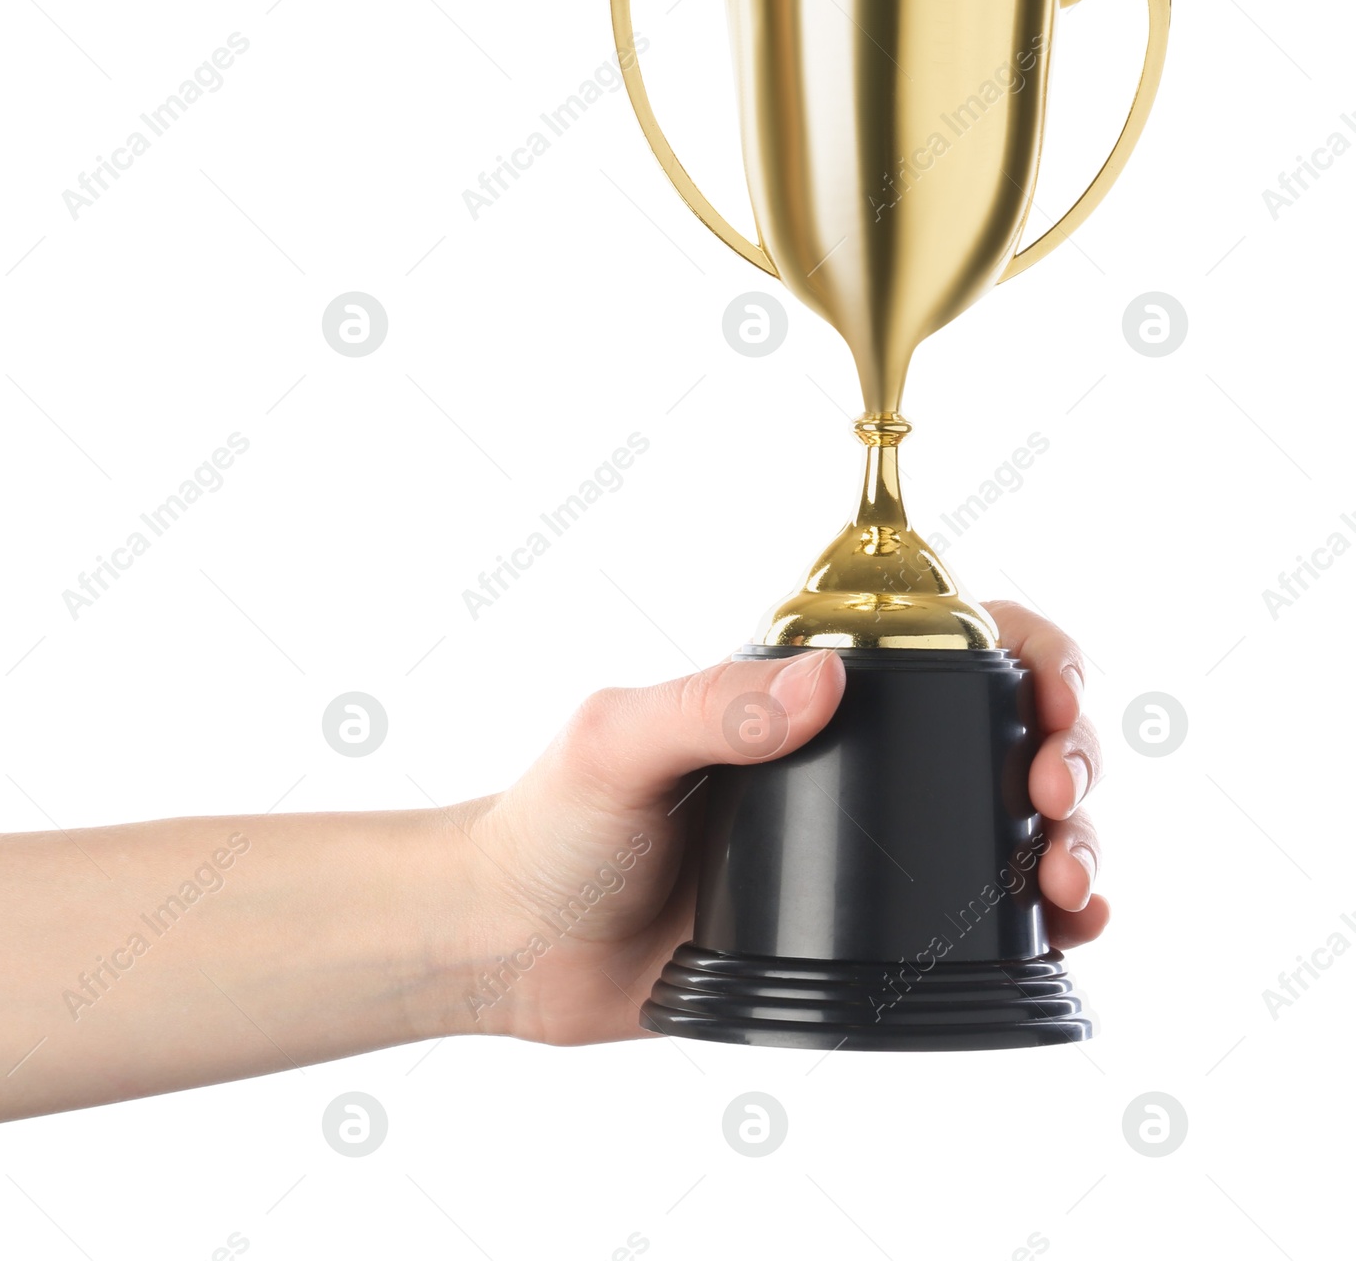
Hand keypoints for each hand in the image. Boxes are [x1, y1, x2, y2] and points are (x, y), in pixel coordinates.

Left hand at [458, 603, 1105, 1045]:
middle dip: (1066, 754)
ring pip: (1006, 824)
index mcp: (799, 696)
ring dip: (1072, 840)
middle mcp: (847, 760)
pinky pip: (974, 915)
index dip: (1029, 655)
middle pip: (1002, 732)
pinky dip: (1041, 918)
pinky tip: (1069, 929)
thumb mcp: (618, 744)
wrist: (514, 948)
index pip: (945, 640)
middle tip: (1055, 801)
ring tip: (1073, 882)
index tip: (1052, 701)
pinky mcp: (857, 929)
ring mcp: (860, 846)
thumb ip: (711, 708)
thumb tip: (825, 681)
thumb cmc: (550, 828)